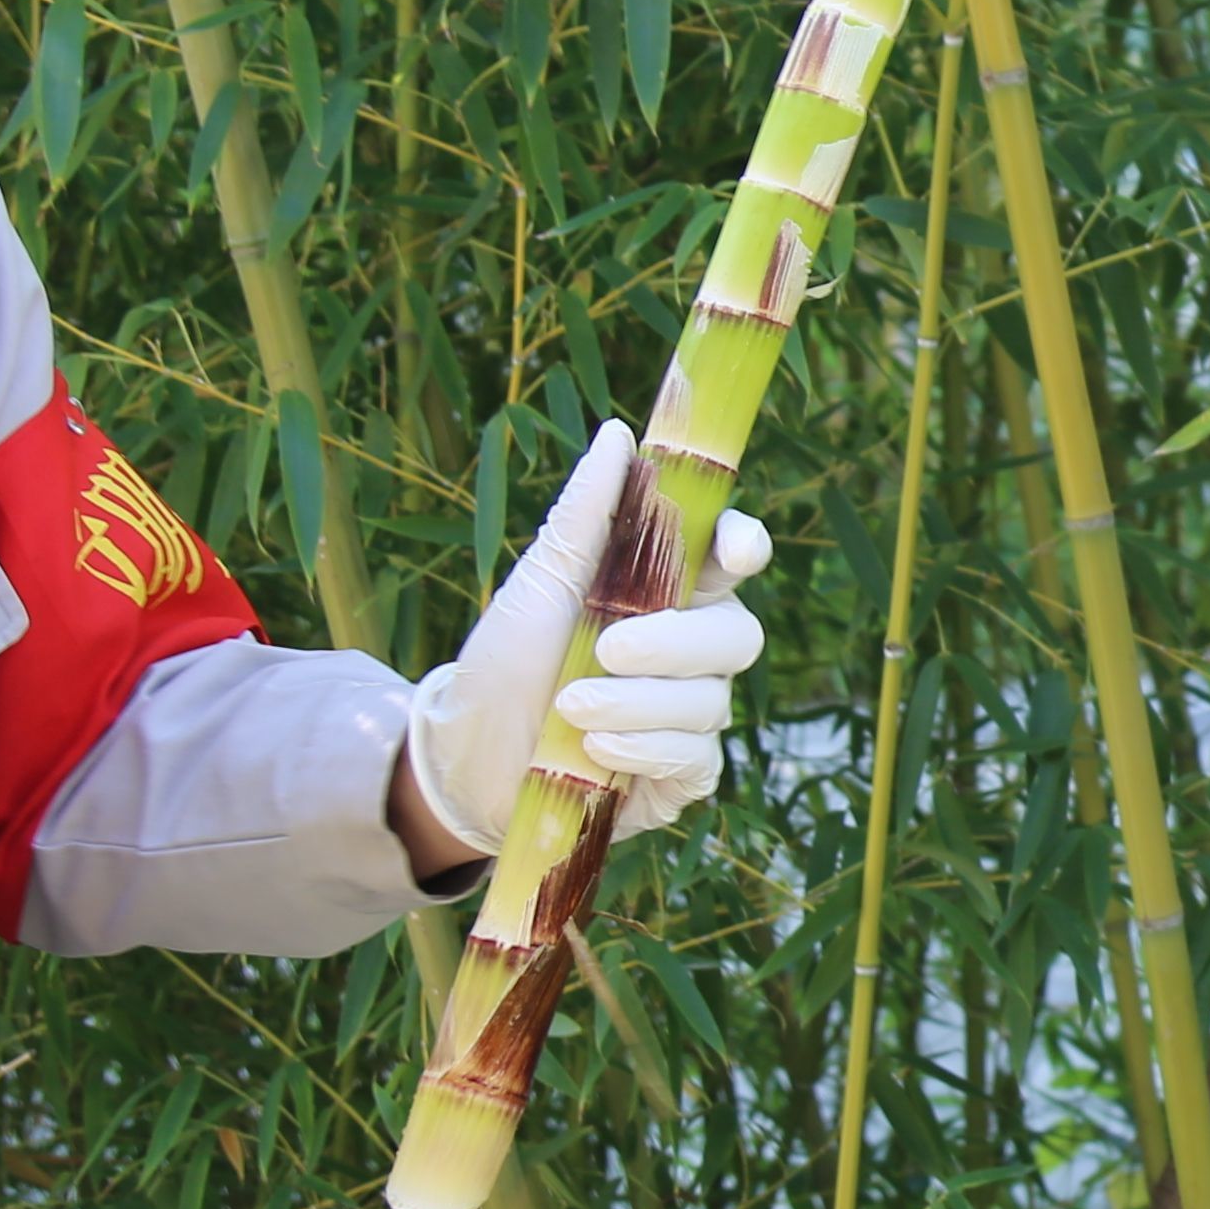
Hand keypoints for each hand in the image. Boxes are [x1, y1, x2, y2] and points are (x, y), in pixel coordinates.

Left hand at [404, 420, 774, 859]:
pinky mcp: (678, 774)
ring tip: (570, 708)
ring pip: (710, 701)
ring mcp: (688, 715)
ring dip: (636, 703)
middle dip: (674, 643)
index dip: (745, 547)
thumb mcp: (537, 581)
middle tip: (605, 649)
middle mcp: (689, 652)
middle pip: (737, 635)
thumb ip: (585, 513)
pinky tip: (594, 751)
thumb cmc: (505, 659)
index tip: (734, 552)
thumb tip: (620, 434)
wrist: (464, 755)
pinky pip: (696, 758)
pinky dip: (644, 750)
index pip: (731, 560)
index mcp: (663, 592)